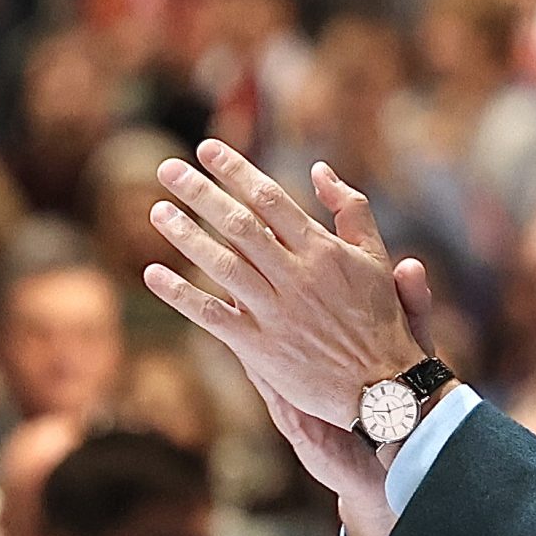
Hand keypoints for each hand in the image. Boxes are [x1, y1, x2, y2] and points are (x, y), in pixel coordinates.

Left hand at [143, 143, 428, 438]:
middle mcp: (295, 275)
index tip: (207, 149)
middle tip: (168, 170)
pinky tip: (153, 275)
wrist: (382, 386)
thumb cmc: (380, 317)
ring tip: (157, 211)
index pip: (269, 198)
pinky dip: (180, 295)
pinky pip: (212, 315)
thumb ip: (350, 208)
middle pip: (238, 224)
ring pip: (220, 265)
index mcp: (321, 249)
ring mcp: (275, 312)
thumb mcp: (376, 255)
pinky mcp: (259, 347)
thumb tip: (319, 168)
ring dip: (185, 236)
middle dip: (200, 193)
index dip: (235, 170)